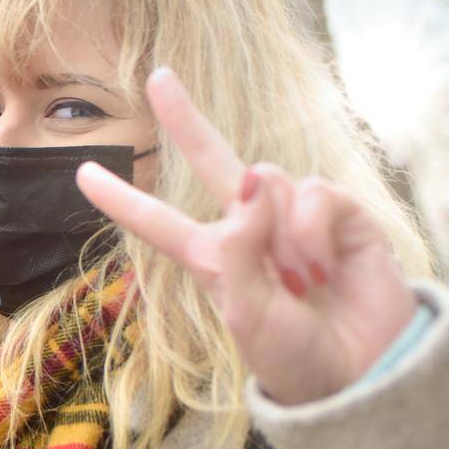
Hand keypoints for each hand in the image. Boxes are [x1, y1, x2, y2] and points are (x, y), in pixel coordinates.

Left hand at [76, 68, 417, 405]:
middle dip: (186, 118)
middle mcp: (249, 228)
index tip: (83, 172)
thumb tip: (250, 181)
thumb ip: (238, 249)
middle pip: (213, 159)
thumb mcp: (245, 312)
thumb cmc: (294, 354)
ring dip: (280, 235)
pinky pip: (313, 192)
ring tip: (301, 285)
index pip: (157, 222)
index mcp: (213, 259)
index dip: (121, 198)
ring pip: (266, 181)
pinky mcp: (341, 214)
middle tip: (158, 77)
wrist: (364, 371)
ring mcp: (295, 217)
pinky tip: (323, 268)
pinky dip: (311, 229)